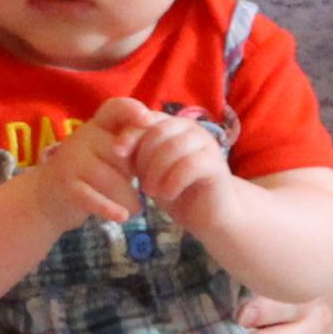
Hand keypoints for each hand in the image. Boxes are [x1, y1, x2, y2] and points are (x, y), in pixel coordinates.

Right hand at [30, 107, 144, 227]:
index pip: (114, 108)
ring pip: (112, 179)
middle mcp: (83, 137)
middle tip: (146, 189)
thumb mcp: (109, 153)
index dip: (132, 110)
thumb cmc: (89, 173)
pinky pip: (93, 198)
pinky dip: (110, 209)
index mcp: (98, 125)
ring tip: (136, 208)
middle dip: (139, 175)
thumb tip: (167, 150)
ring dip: (129, 198)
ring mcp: (71, 161)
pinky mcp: (66, 186)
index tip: (149, 121)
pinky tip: (122, 217)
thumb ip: (132, 147)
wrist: (47, 197)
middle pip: (122, 154)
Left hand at [122, 104, 231, 226]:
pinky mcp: (215, 164)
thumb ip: (138, 153)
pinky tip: (168, 195)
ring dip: (156, 173)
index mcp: (174, 125)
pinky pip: (188, 166)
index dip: (131, 133)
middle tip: (142, 184)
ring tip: (151, 192)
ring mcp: (206, 144)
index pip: (148, 118)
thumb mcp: (149, 169)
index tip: (117, 152)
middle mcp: (192, 129)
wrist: (206, 215)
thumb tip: (117, 145)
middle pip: (158, 131)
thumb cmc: (174, 189)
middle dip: (143, 158)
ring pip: (172, 148)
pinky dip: (172, 182)